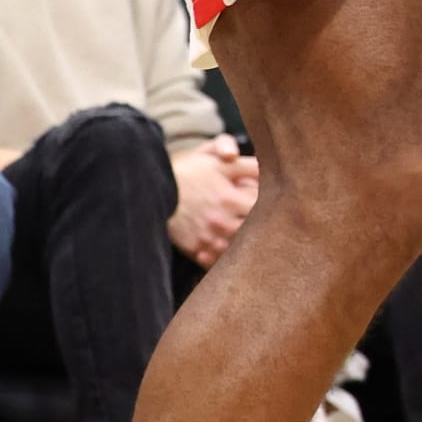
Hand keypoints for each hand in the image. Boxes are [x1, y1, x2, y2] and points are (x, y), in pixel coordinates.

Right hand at [168, 135, 259, 267]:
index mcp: (230, 199)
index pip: (262, 210)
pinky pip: (218, 262)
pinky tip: (228, 250)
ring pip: (238, 251)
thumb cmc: (188, 170)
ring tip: (247, 238)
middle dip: (259, 228)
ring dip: (244, 245)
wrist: (151, 187)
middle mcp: (221, 222)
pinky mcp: (195, 250)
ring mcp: (208, 239)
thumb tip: (266, 169)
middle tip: (262, 224)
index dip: (269, 207)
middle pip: (254, 233)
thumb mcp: (215, 158)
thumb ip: (244, 163)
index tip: (268, 203)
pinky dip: (225, 258)